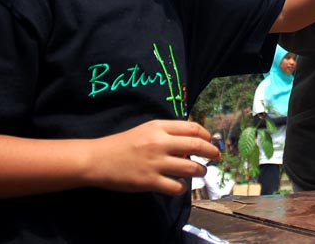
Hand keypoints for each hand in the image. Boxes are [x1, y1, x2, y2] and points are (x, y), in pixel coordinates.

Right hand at [85, 120, 220, 195]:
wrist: (97, 159)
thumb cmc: (122, 144)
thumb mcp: (146, 130)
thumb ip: (167, 134)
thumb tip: (191, 143)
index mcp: (159, 127)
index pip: (192, 128)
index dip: (206, 135)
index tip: (210, 141)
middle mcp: (159, 143)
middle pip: (197, 145)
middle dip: (212, 152)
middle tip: (217, 157)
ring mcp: (155, 163)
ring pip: (191, 167)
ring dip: (200, 170)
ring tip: (200, 171)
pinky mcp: (149, 181)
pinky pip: (176, 186)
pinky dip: (182, 187)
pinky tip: (180, 185)